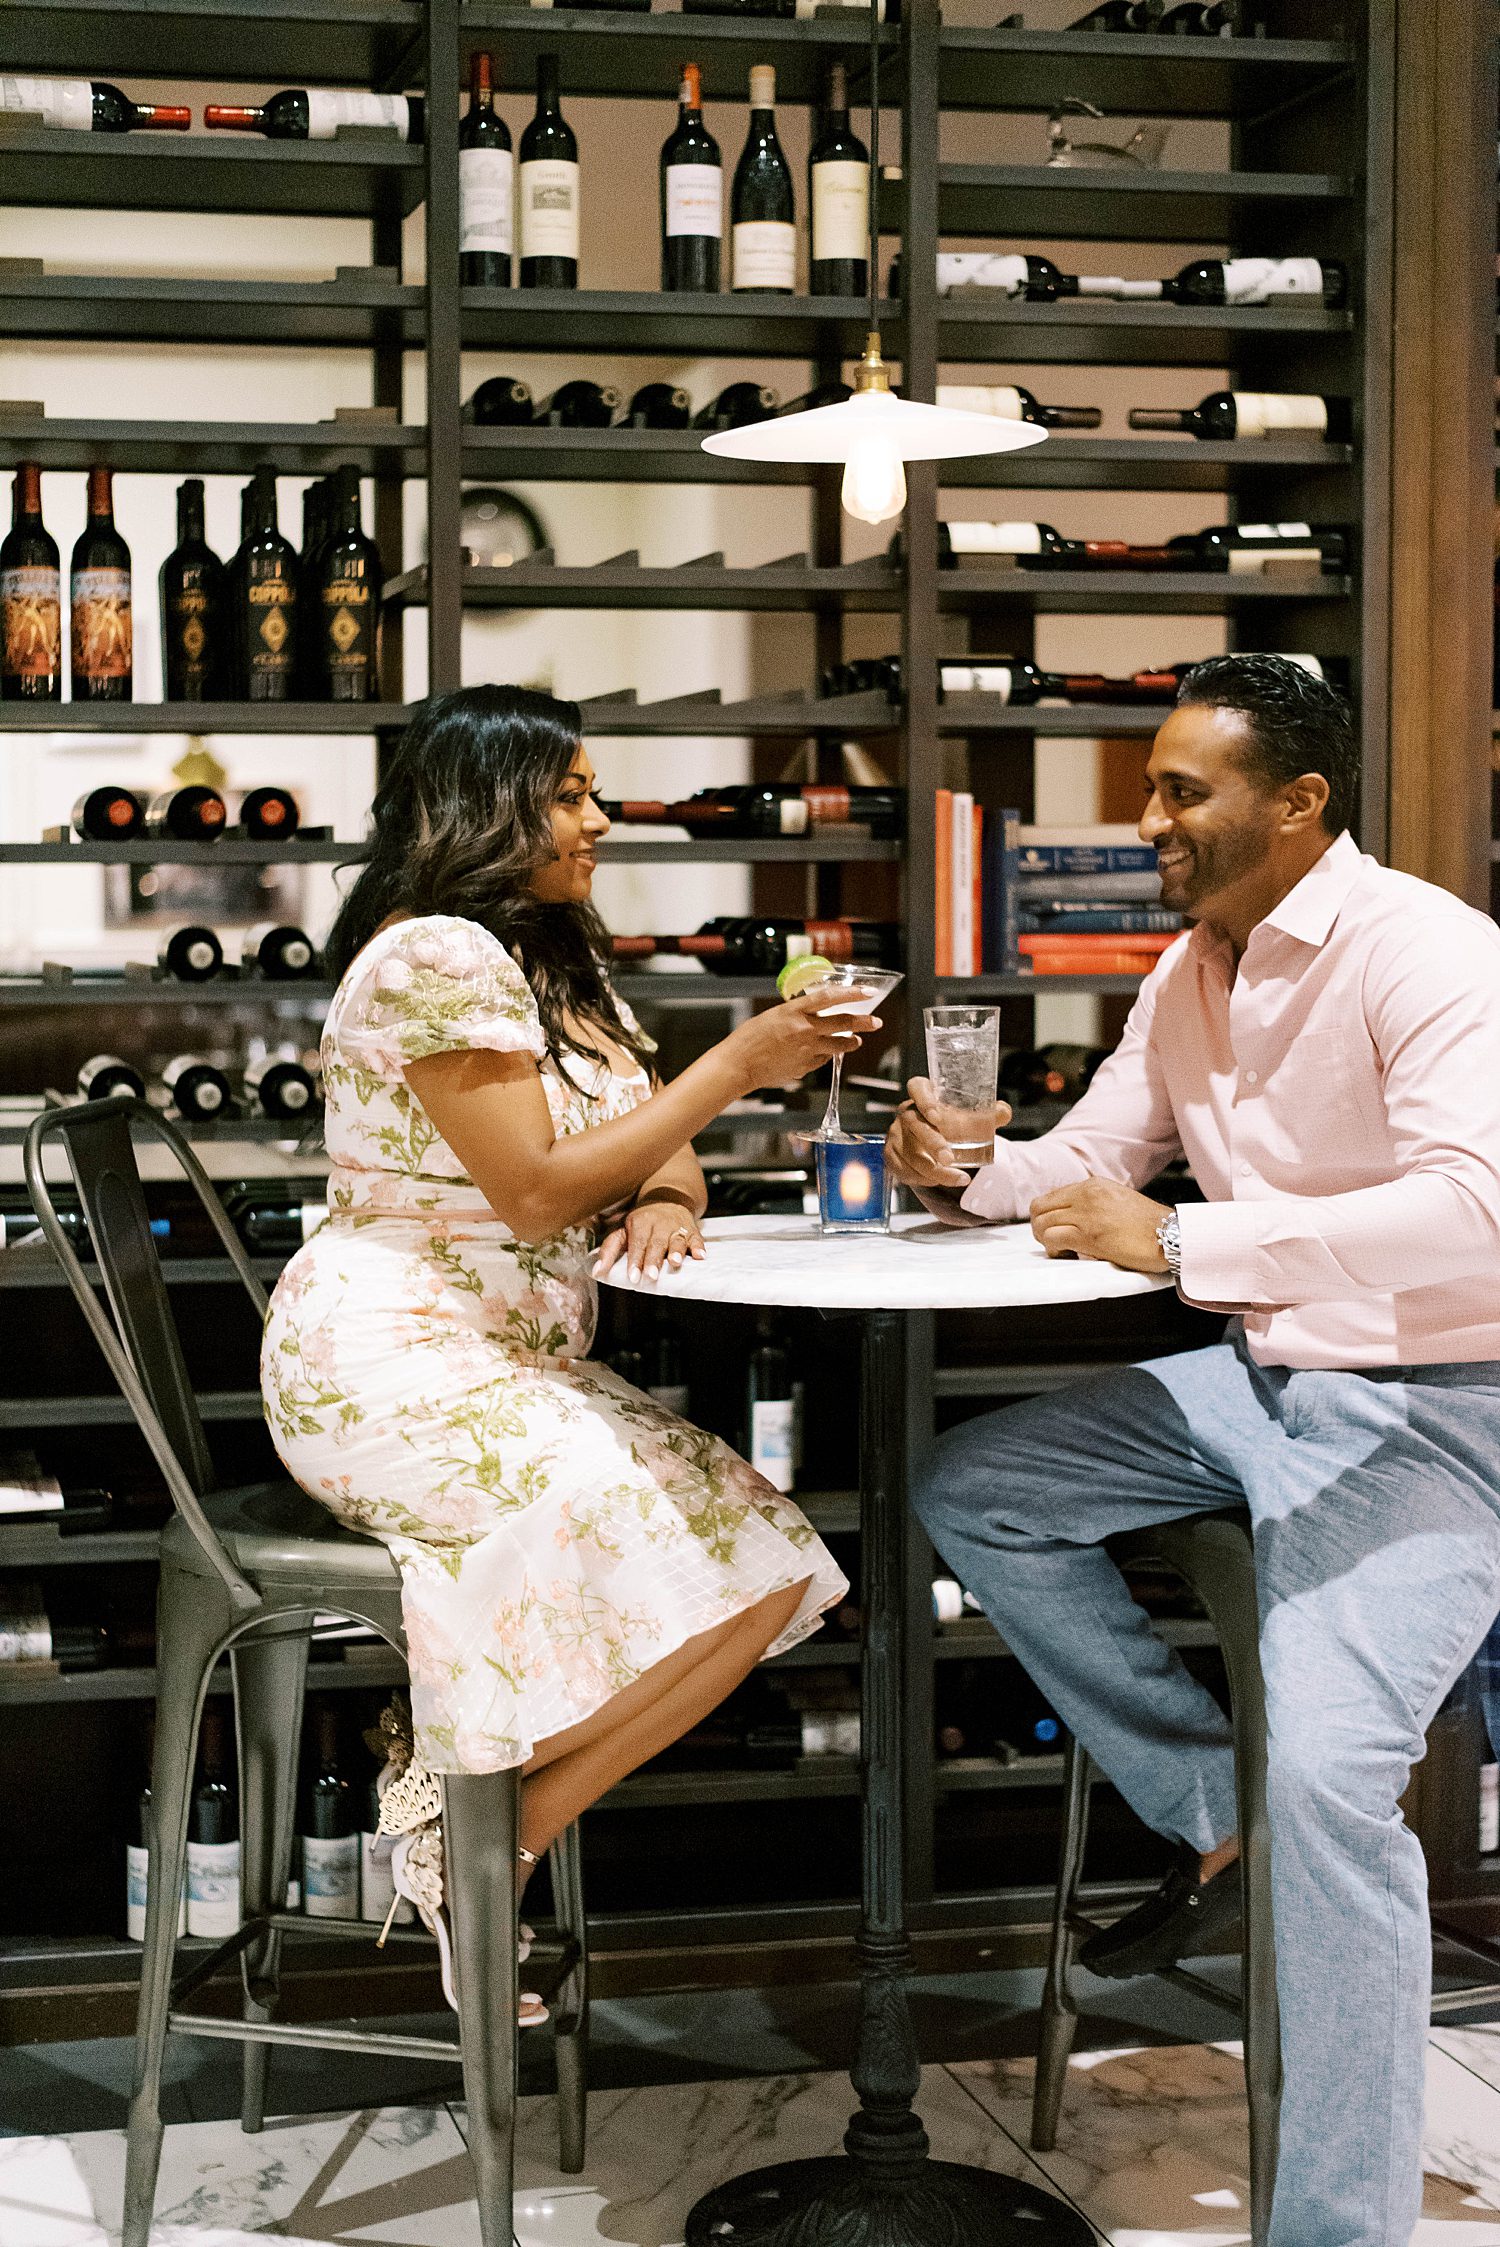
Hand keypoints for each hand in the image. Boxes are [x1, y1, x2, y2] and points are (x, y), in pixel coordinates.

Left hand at [594, 1200, 705, 1283]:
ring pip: (677, 1239)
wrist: (666, 1198)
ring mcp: (677, 1226)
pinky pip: (697, 1238)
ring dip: (677, 1251)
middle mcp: (659, 1223)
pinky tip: (701, 1256)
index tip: (633, 1276)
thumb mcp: (622, 1230)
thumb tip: (597, 1271)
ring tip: (675, 1263)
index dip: (635, 1260)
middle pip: (656, 1243)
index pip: (637, 1243)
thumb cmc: (641, 1220)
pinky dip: (699, 1247)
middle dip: (654, 1260)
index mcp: (640, 1222)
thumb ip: (609, 1250)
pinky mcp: (691, 1229)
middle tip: (651, 1276)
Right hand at [722, 987, 883, 1096]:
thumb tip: (813, 1016)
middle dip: (864, 1023)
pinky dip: (825, 1056)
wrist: (739, 1064)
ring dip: (851, 1042)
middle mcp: (804, 1029)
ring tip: (856, 1041)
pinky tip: (822, 1055)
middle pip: (843, 1024)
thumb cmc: (749, 1038)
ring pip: (839, 1045)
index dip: (852, 994)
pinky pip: (822, 1060)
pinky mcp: (805, 1067)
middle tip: (876, 1022)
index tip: (867, 992)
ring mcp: (807, 1050)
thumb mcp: (773, 1016)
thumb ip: (796, 1015)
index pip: (830, 997)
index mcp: (794, 1011)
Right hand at [885, 1076, 1011, 1189]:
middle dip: (932, 1143)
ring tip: (958, 1178)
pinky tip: (939, 1180)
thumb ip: (989, 1114)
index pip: (917, 1088)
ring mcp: (896, 1135)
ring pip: (911, 1154)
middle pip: (914, 1125)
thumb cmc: (950, 1125)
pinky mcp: (891, 1155)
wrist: (931, 1144)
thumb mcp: (969, 1117)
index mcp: (923, 1095)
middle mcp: (906, 1113)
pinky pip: (905, 1169)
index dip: (924, 1099)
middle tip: (949, 1158)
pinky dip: (924, 1179)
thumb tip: (1003, 1112)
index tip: (937, 1115)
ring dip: (933, 1170)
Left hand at [1028, 1178, 1169, 1272]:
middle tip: (1055, 1243)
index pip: (1050, 1197)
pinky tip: (1068, 1255)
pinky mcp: (1089, 1235)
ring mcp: (1086, 1213)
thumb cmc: (1149, 1227)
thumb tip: (1072, 1220)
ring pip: (1041, 1224)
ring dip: (1046, 1241)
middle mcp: (1087, 1194)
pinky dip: (1053, 1250)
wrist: (1172, 1235)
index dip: (1048, 1217)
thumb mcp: (1118, 1202)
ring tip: (1063, 1251)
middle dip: (1040, 1228)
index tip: (1058, 1231)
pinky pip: (1052, 1238)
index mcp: (1093, 1185)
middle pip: (1039, 1208)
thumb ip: (1094, 1204)